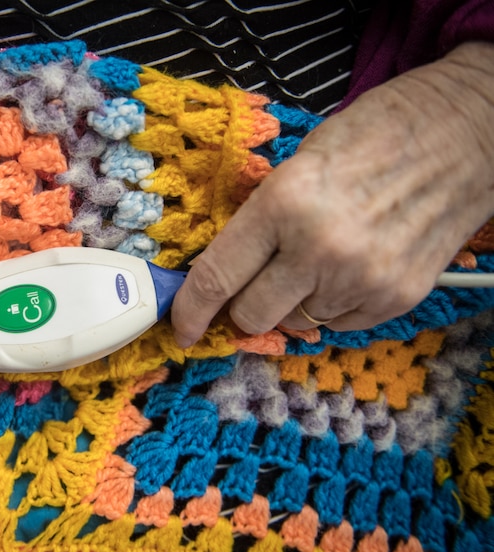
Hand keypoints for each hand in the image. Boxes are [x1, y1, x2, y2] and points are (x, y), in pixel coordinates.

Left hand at [172, 41, 493, 345]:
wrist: (467, 130)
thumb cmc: (376, 133)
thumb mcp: (299, 162)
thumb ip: (262, 221)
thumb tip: (229, 273)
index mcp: (284, 202)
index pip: (218, 276)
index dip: (192, 309)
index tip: (181, 326)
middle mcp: (320, 248)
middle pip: (253, 315)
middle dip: (243, 307)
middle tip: (253, 286)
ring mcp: (362, 278)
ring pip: (297, 323)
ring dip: (295, 302)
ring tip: (319, 258)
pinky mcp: (398, 297)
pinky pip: (339, 324)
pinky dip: (333, 305)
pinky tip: (351, 266)